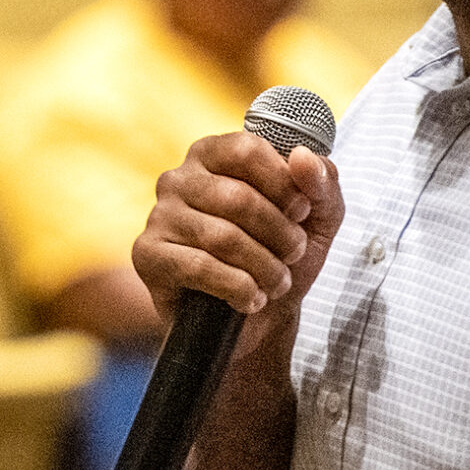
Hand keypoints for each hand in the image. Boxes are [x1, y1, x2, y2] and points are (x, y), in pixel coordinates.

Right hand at [133, 133, 340, 331]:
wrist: (258, 319)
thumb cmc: (279, 254)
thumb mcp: (318, 217)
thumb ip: (322, 181)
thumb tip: (304, 157)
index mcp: (213, 155)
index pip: (246, 149)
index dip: (283, 183)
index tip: (302, 211)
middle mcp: (178, 178)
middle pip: (238, 198)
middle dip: (280, 234)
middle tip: (293, 254)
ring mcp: (158, 216)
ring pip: (223, 237)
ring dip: (265, 267)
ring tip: (277, 282)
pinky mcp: (147, 255)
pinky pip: (200, 267)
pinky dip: (239, 288)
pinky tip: (250, 298)